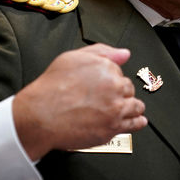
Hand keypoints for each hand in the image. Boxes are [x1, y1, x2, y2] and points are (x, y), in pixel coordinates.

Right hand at [13, 43, 146, 160]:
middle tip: (111, 97)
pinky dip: (137, 122)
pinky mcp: (113, 128)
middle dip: (121, 92)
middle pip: (129, 88)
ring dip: (132, 106)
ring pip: (136, 106)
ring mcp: (115, 109)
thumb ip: (101, 52)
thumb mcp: (73, 58)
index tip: (107, 83)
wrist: (41, 115)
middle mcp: (114, 88)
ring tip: (127, 108)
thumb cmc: (52, 88)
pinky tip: (137, 121)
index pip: (119, 72)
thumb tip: (123, 53)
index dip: (112, 78)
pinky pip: (134, 124)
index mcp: (106, 69)